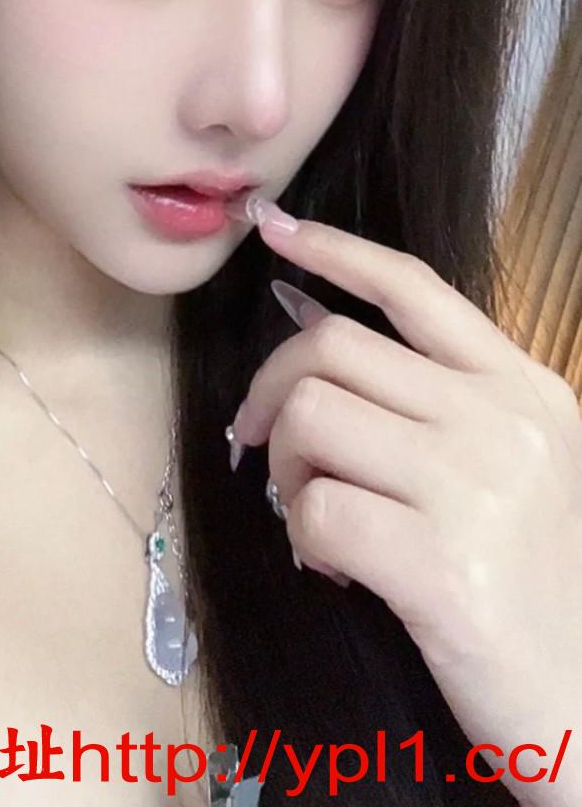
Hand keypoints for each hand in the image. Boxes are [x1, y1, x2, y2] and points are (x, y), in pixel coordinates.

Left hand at [228, 199, 581, 805]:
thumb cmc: (543, 580)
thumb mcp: (520, 461)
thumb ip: (437, 396)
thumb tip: (317, 332)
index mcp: (524, 386)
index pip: (414, 288)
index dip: (335, 251)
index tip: (273, 228)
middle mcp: (502, 420)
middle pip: (332, 348)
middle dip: (272, 391)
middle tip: (265, 447)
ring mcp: (473, 488)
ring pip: (309, 419)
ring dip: (285, 469)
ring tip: (316, 515)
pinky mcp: (440, 566)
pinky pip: (315, 512)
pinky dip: (304, 540)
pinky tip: (341, 570)